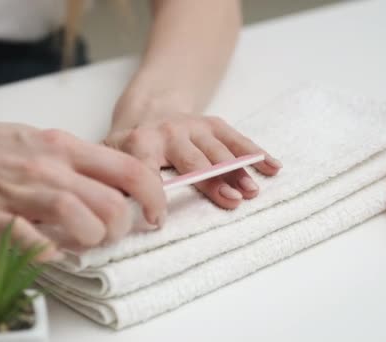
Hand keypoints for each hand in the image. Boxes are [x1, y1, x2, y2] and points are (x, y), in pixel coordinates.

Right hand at [0, 96, 166, 260]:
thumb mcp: (40, 139)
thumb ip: (77, 163)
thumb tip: (113, 190)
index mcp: (63, 146)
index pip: (130, 170)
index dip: (154, 196)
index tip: (154, 214)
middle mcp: (48, 169)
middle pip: (113, 205)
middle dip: (122, 229)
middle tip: (112, 234)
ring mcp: (19, 195)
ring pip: (82, 224)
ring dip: (91, 242)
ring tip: (82, 242)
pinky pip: (36, 246)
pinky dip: (53, 255)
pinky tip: (50, 249)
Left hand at [105, 112, 281, 208]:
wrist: (149, 110)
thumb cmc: (130, 147)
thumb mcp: (112, 159)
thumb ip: (114, 182)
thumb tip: (114, 214)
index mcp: (139, 144)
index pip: (145, 171)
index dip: (152, 196)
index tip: (158, 221)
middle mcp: (168, 133)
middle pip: (193, 161)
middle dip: (211, 182)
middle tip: (230, 201)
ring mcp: (194, 126)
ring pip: (219, 151)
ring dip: (237, 172)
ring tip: (251, 191)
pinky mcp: (213, 123)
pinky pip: (237, 139)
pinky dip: (256, 153)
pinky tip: (273, 167)